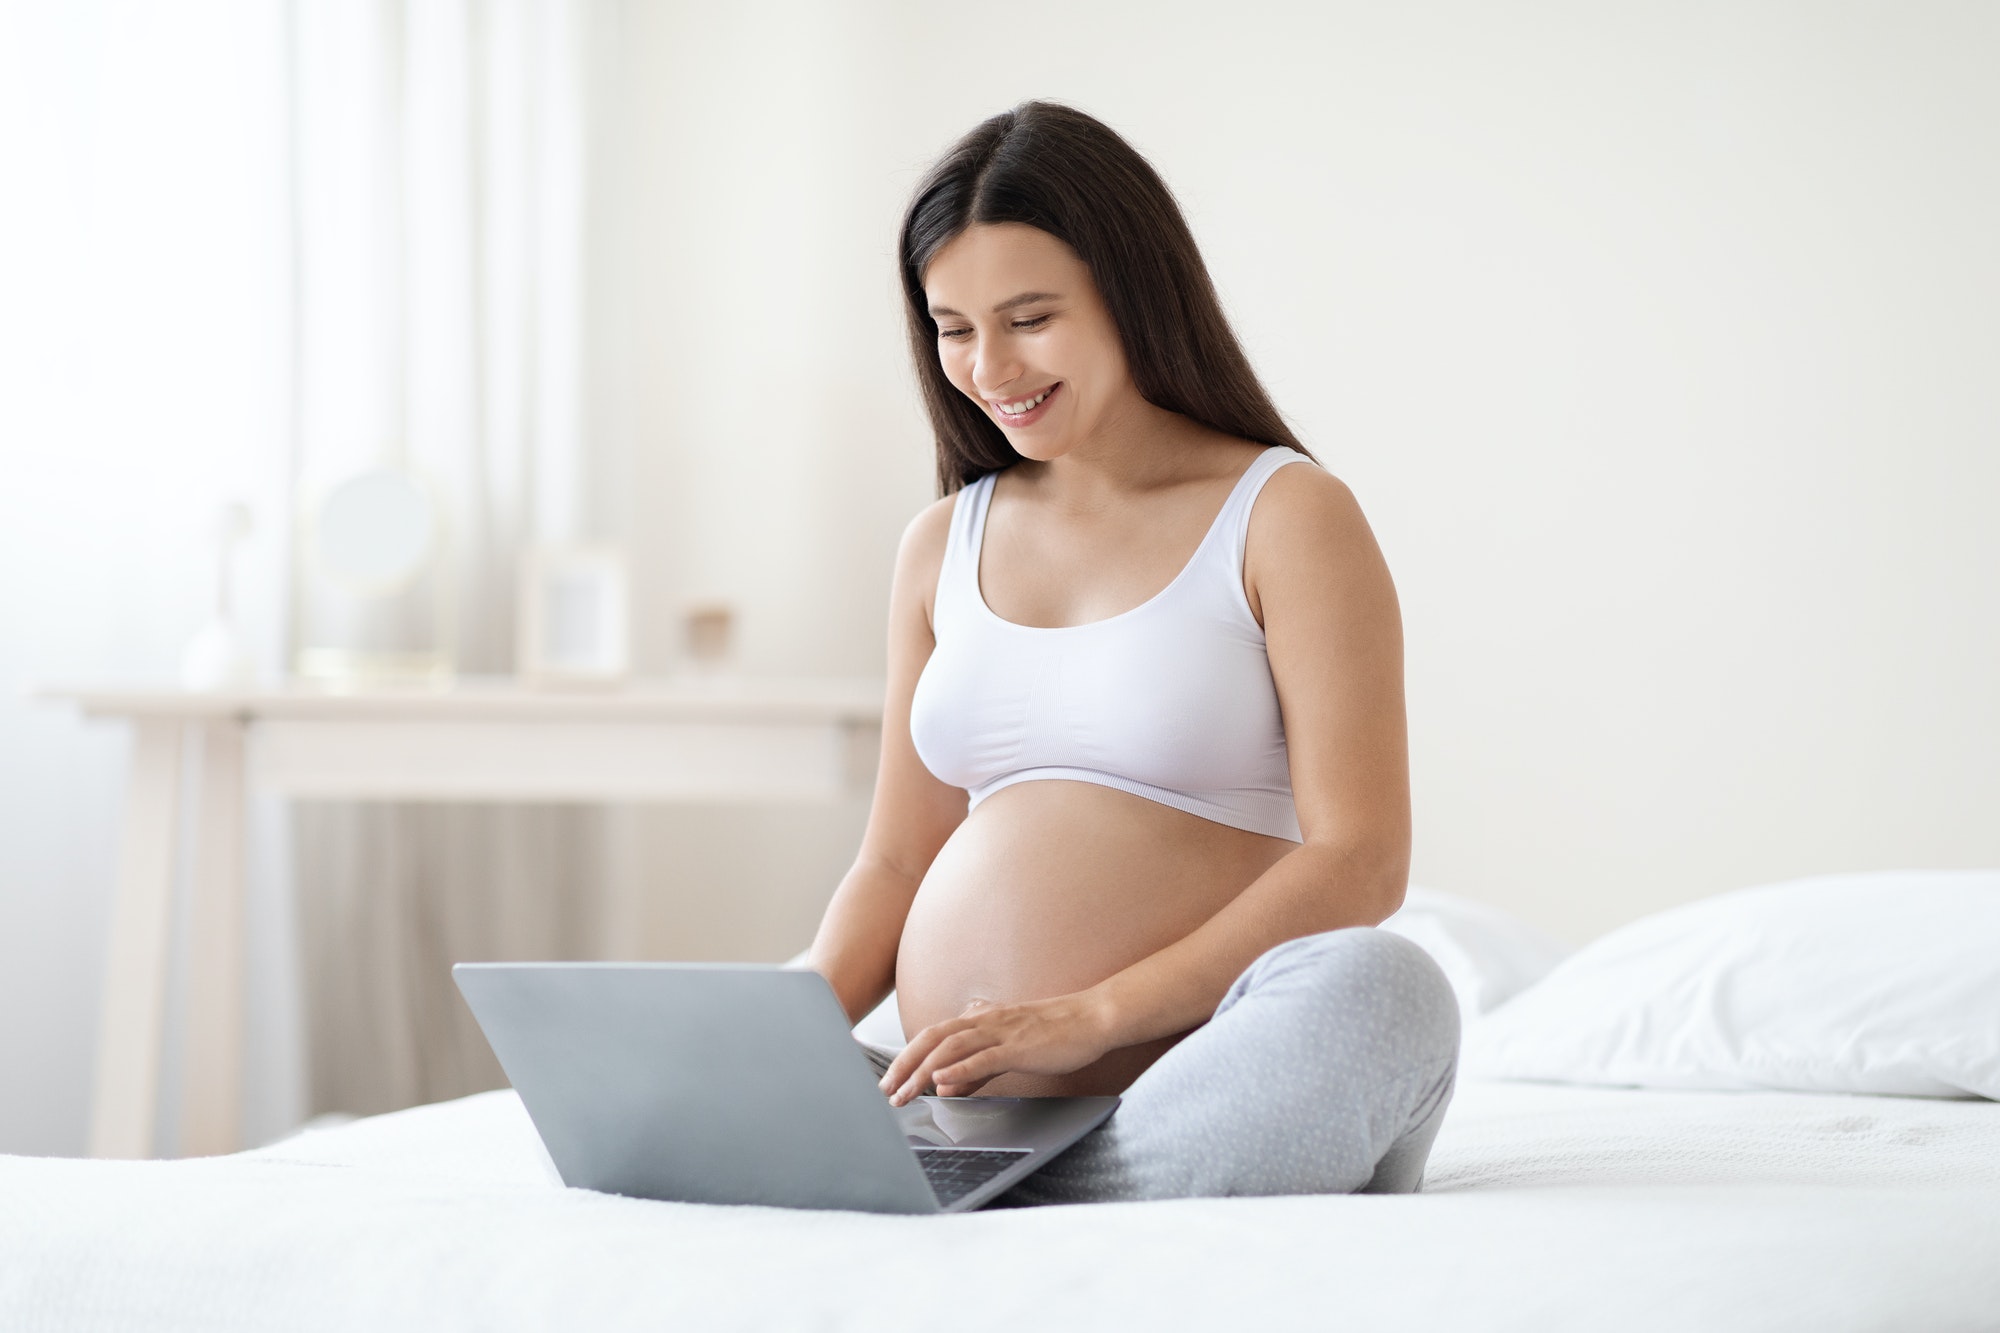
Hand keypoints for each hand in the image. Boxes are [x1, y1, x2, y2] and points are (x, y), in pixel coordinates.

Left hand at [879, 991, 1113, 1105]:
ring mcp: (1001, 1031)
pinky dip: (960, 1068)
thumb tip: (947, 1085)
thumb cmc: (1054, 1034)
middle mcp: (985, 1021)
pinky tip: (942, 1080)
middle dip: (905, 1065)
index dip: (907, 1057)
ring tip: (905, 1093)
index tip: (891, 1081)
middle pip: (932, 1038)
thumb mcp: (1007, 1050)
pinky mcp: (1020, 1046)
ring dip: (923, 1070)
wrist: (1092, 1018)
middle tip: (886, 1091)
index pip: (933, 1036)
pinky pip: (984, 1057)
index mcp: (981, 1020)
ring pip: (951, 1047)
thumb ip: (976, 1068)